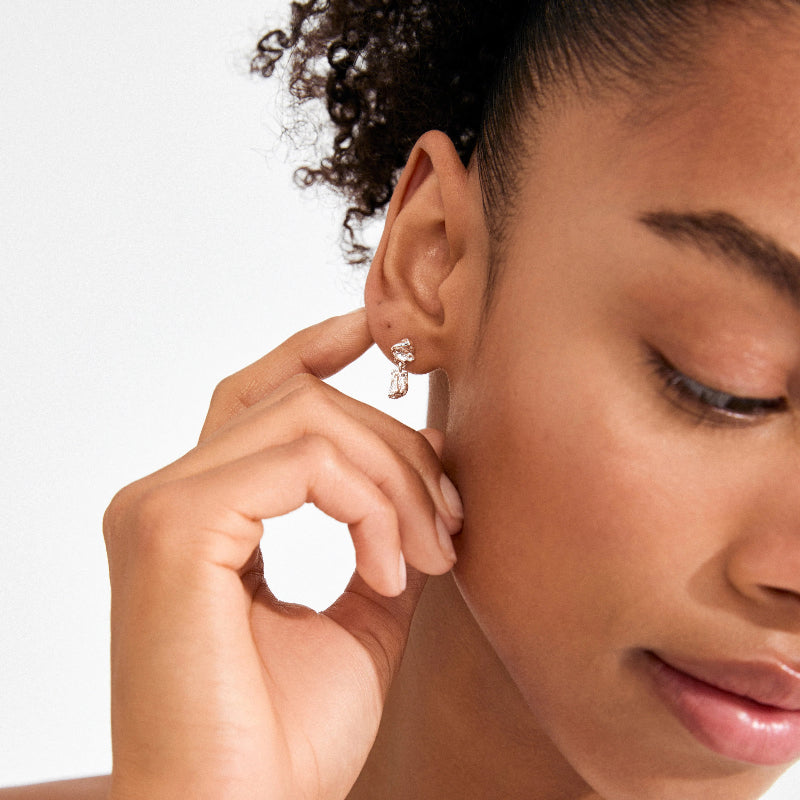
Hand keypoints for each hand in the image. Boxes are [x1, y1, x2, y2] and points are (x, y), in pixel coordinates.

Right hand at [102, 309, 462, 799]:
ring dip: (394, 478)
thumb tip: (422, 479)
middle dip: (398, 447)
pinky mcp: (173, 526)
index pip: (254, 398)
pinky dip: (368, 504)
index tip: (378, 332)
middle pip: (301, 402)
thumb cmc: (287, 739)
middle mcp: (163, 496)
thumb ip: (379, 538)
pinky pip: (302, 461)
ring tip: (429, 554)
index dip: (315, 350)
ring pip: (308, 420)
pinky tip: (391, 570)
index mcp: (198, 513)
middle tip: (450, 523)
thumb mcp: (360, 618)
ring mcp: (160, 505)